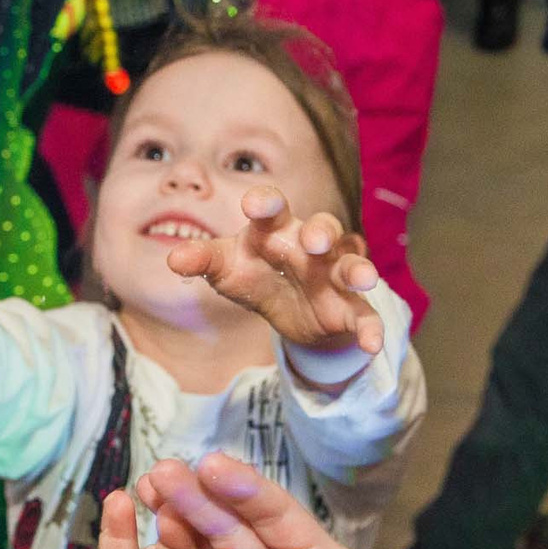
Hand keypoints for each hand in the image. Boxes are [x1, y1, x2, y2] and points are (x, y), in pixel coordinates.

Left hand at [165, 184, 386, 362]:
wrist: (290, 313)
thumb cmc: (256, 275)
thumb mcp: (227, 269)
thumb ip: (204, 261)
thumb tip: (175, 259)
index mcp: (277, 230)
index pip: (274, 209)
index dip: (266, 204)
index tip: (254, 205)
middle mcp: (311, 246)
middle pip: (323, 229)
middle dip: (321, 232)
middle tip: (314, 241)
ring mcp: (334, 275)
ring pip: (351, 266)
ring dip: (358, 271)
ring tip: (363, 280)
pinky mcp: (349, 308)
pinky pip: (365, 315)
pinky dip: (371, 328)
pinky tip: (372, 344)